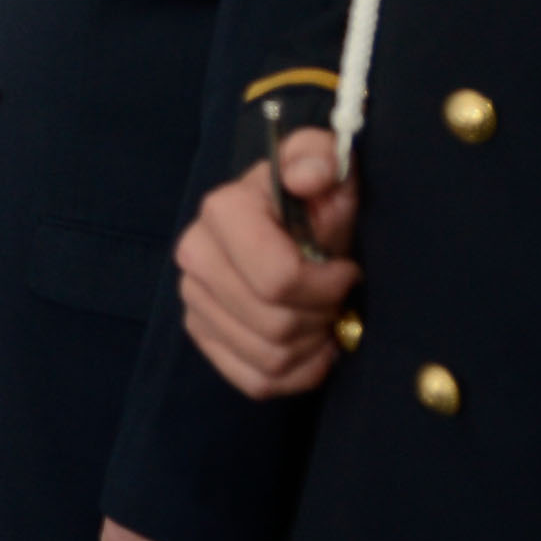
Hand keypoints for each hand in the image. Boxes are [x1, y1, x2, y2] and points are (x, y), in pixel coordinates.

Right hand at [175, 128, 361, 399]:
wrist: (293, 223)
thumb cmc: (316, 198)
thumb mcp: (327, 167)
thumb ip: (322, 159)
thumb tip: (310, 176)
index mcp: (222, 212)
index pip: (276, 278)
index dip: (325, 285)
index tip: (346, 269)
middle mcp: (194, 255)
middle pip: (274, 323)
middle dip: (321, 316)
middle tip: (338, 296)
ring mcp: (193, 298)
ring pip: (268, 357)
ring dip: (312, 345)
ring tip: (325, 317)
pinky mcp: (203, 333)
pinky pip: (255, 381)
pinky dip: (296, 374)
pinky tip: (311, 347)